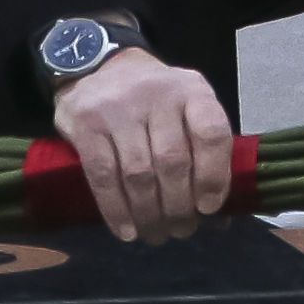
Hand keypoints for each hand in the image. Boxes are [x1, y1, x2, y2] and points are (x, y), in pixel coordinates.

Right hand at [55, 49, 233, 241]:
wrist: (101, 69)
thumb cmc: (155, 102)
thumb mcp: (187, 112)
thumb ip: (204, 155)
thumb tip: (218, 219)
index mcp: (192, 90)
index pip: (211, 134)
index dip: (214, 176)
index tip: (209, 208)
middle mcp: (157, 94)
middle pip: (172, 161)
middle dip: (179, 207)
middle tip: (181, 231)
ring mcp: (118, 108)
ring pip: (138, 173)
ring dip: (149, 214)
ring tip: (156, 234)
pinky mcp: (85, 123)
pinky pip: (103, 175)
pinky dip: (116, 209)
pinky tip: (126, 231)